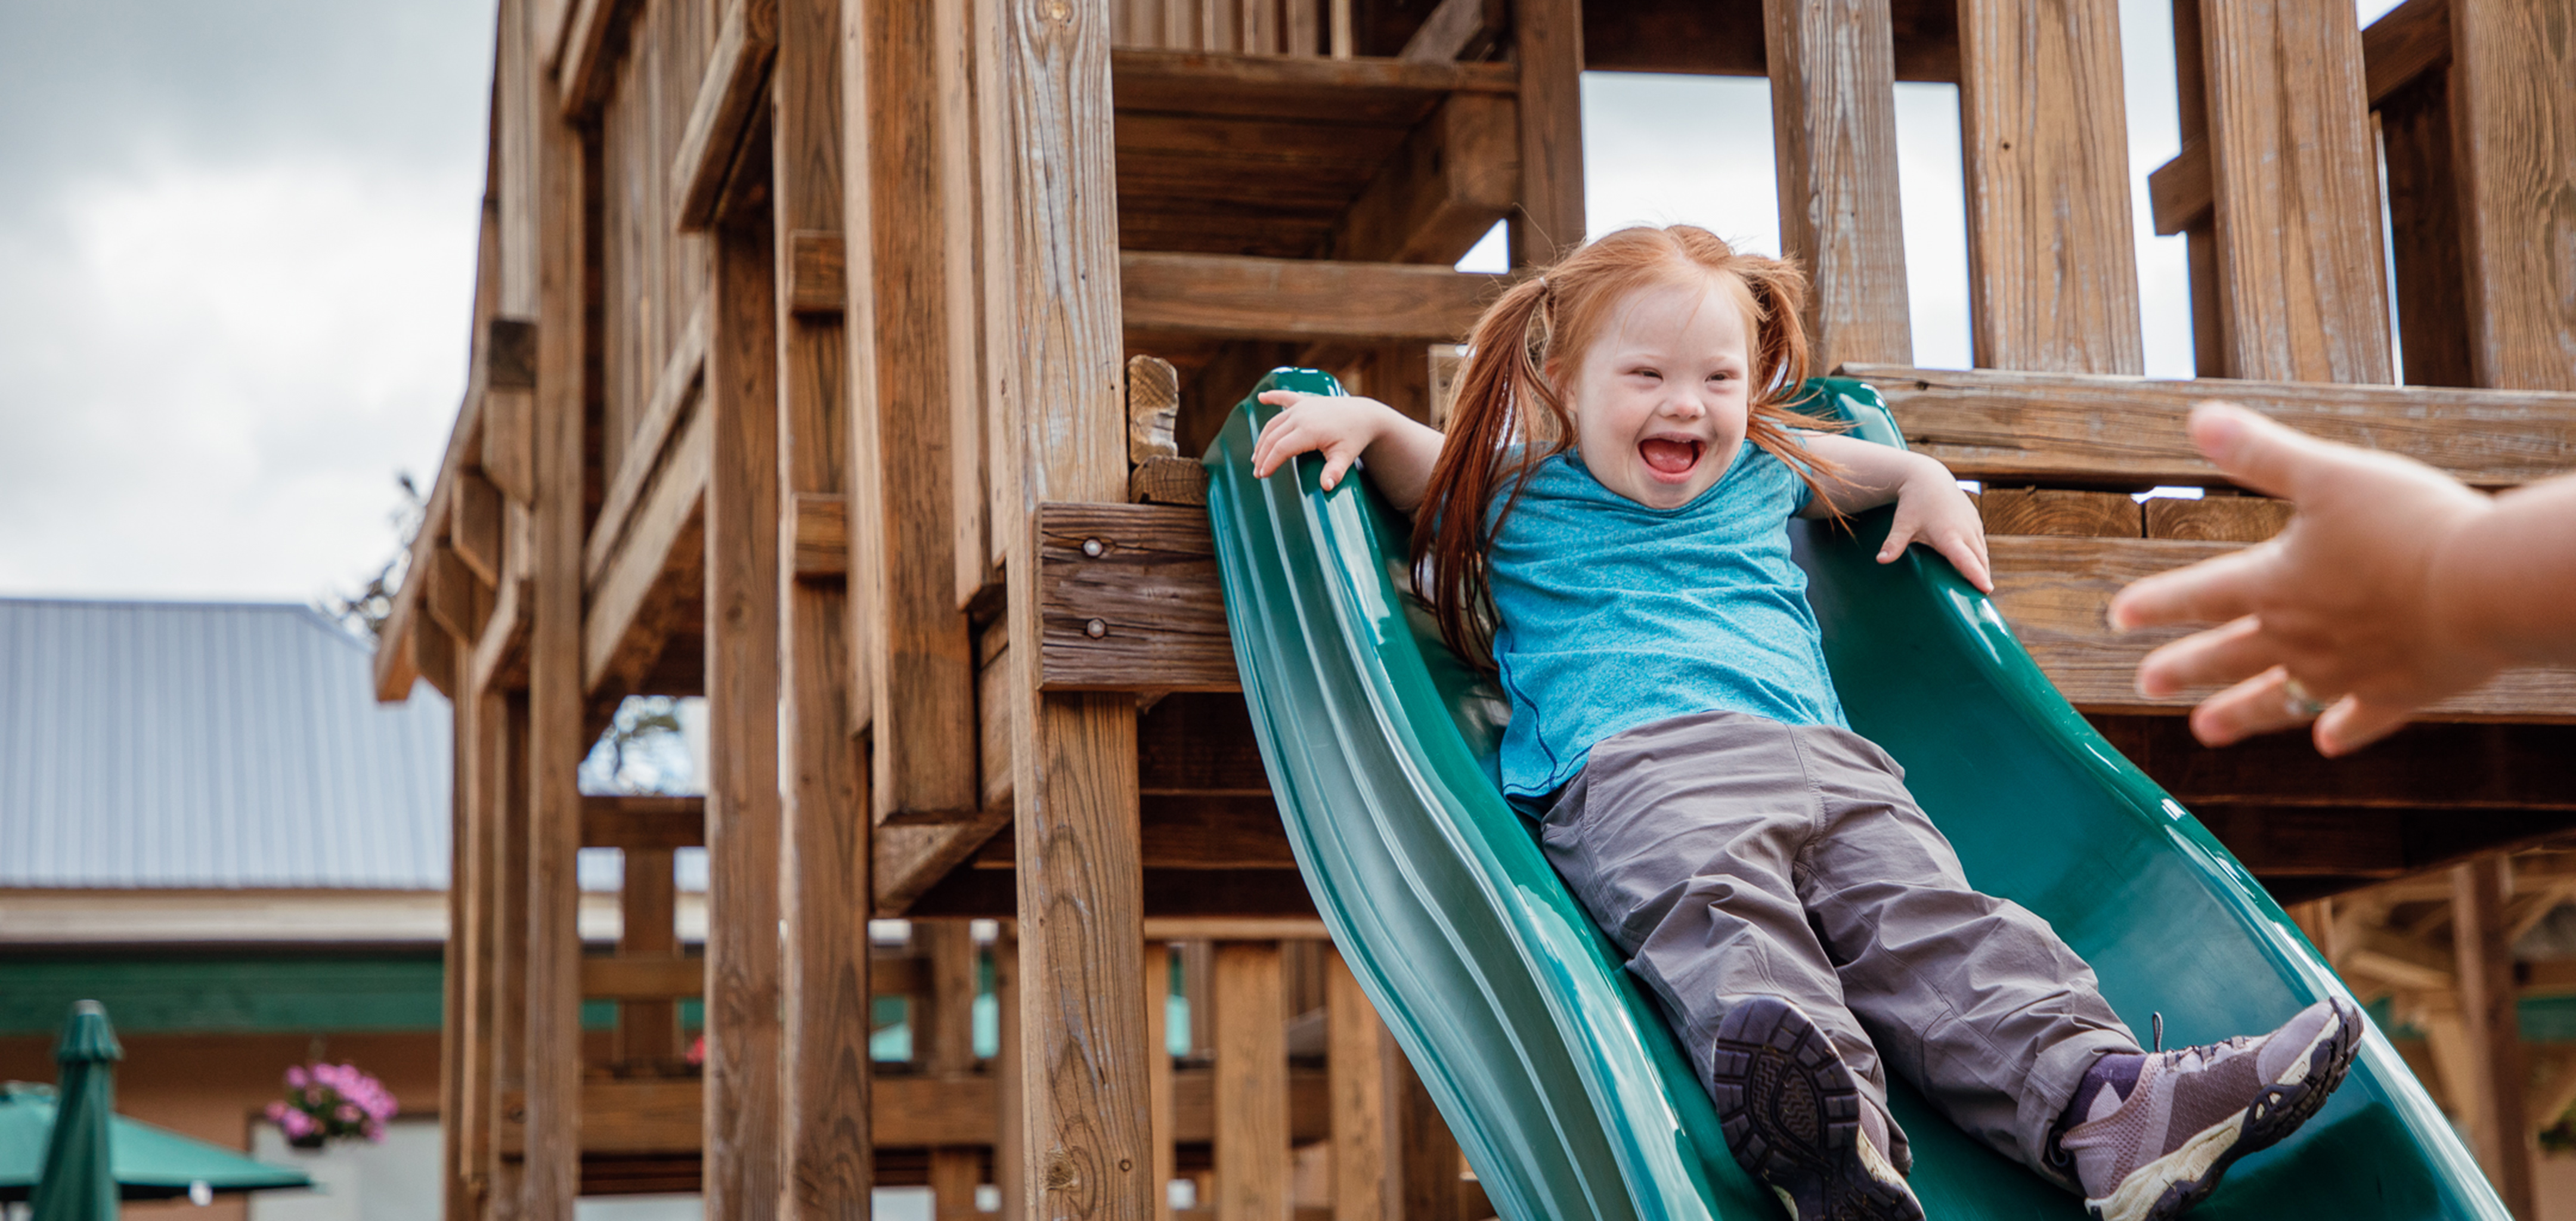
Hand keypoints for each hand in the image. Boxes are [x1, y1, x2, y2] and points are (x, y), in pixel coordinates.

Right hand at [1249, 390, 1393, 491]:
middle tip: (1257, 473)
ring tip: (1257, 456)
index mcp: (1309, 430)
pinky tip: (1262, 398)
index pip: (1281, 449)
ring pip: (1274, 423)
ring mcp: (1302, 406)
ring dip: (1263, 439)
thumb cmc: (1355, 437)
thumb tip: (1326, 487)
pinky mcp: (1305, 400)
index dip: (1269, 463)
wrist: (1364, 415)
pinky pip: (1285, 397)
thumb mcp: (1346, 456)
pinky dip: (1273, 397)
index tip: (1262, 476)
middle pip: (1272, 437)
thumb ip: (1334, 472)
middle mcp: (1301, 415)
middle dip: (1262, 456)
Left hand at [1883, 458, 1992, 592]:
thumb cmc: (1914, 502)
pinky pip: (1981, 544)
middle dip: (1982, 579)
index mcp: (1949, 535)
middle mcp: (1965, 531)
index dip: (1976, 575)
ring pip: (1982, 553)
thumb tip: (1880, 560)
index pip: (1966, 560)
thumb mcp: (1903, 523)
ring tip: (1980, 588)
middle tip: (1980, 601)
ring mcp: (1973, 526)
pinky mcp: (1975, 521)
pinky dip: (1980, 557)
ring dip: (1982, 569)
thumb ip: (1894, 543)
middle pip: (1979, 561)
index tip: (1986, 590)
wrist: (1928, 477)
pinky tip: (1976, 567)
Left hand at [2107, 402, 2497, 754]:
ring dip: (2240, 712)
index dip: (2156, 603)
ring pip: (2279, 698)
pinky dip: (2342, 728)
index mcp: (2277, 583)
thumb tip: (2198, 418)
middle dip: (2185, 666)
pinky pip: (2361, 718)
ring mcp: (2348, 673)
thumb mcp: (2327, 472)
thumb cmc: (2409, 524)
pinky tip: (2326, 740)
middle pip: (2228, 654)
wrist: (2487, 586)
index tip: (2117, 618)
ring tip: (2205, 729)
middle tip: (2144, 684)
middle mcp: (2302, 637)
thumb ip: (2260, 452)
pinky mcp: (2400, 693)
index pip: (2200, 594)